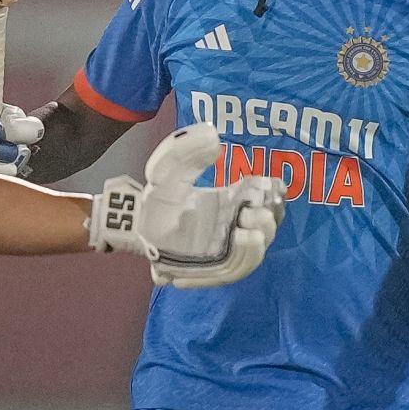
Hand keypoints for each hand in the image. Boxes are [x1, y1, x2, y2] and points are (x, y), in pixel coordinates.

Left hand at [89, 123, 284, 287]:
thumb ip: (186, 150)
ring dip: (253, 249)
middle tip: (254, 214)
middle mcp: (233, 227)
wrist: (135, 223)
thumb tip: (211, 134)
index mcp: (232, 202)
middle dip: (266, 223)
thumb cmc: (158, 196)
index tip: (272, 187)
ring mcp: (222, 251)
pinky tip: (233, 252)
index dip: (273, 194)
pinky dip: (228, 268)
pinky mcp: (207, 270)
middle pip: (264, 230)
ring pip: (249, 257)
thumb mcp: (168, 169)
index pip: (266, 199)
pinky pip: (224, 275)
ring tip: (245, 234)